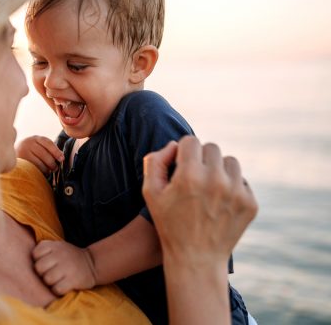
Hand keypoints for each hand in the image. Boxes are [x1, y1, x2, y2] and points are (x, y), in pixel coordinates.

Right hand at [15, 135, 63, 173]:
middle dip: (51, 162)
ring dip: (46, 169)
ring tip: (48, 171)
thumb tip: (61, 157)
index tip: (62, 159)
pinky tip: (41, 173)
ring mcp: (22, 152)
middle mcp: (28, 143)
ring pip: (38, 163)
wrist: (10, 152)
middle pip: (43, 154)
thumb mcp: (38, 145)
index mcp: (35, 138)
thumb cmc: (30, 151)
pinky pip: (32, 169)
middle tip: (55, 168)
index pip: (47, 143)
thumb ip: (49, 149)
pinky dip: (38, 172)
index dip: (56, 151)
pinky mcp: (19, 162)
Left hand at [32, 240, 96, 295]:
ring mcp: (67, 267)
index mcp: (54, 245)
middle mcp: (60, 254)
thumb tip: (24, 258)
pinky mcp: (73, 280)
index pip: (35, 253)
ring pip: (47, 279)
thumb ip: (43, 249)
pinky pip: (57, 289)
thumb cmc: (68, 257)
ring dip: (50, 283)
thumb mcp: (57, 246)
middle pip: (39, 268)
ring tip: (57, 280)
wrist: (92, 263)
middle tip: (50, 273)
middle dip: (42, 273)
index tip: (46, 263)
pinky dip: (58, 290)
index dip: (38, 260)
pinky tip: (63, 285)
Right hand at [142, 136, 257, 264]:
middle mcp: (216, 181)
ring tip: (208, 187)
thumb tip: (174, 145)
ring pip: (230, 161)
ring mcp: (236, 192)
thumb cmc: (169, 224)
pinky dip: (231, 187)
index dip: (183, 151)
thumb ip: (155, 162)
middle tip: (194, 176)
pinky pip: (242, 181)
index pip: (191, 141)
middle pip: (212, 148)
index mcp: (190, 176)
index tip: (181, 164)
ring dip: (219, 169)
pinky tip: (219, 202)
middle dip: (201, 158)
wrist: (196, 259)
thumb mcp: (150, 193)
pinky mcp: (250, 203)